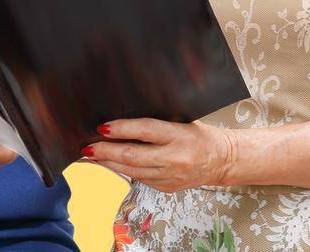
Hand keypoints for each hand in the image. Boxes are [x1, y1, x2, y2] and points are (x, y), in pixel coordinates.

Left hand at [83, 119, 235, 193]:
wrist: (221, 160)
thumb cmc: (200, 135)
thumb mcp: (181, 121)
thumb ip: (156, 123)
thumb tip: (123, 121)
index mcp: (179, 136)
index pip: (145, 131)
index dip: (121, 129)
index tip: (102, 127)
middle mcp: (174, 158)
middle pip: (133, 156)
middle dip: (106, 152)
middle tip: (87, 148)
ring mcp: (170, 176)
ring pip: (131, 171)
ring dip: (108, 164)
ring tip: (91, 157)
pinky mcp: (167, 188)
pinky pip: (139, 179)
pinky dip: (123, 171)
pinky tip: (110, 165)